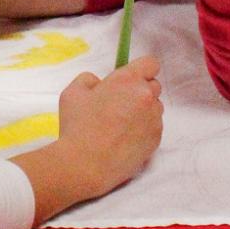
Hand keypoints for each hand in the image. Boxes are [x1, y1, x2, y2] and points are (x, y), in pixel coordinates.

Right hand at [15, 55, 163, 219]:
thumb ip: (89, 79)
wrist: (85, 165)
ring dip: (142, 111)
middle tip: (119, 104)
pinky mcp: (156, 140)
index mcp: (128, 80)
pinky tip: (124, 139)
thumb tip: (100, 83)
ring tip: (120, 125)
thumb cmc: (77, 126)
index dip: (140, 69)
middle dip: (139, 91)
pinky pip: (153, 127)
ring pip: (154, 108)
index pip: (150, 64)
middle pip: (154, 86)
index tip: (129, 79)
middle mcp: (146, 97)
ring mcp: (154, 120)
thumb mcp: (73, 92)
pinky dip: (143, 129)